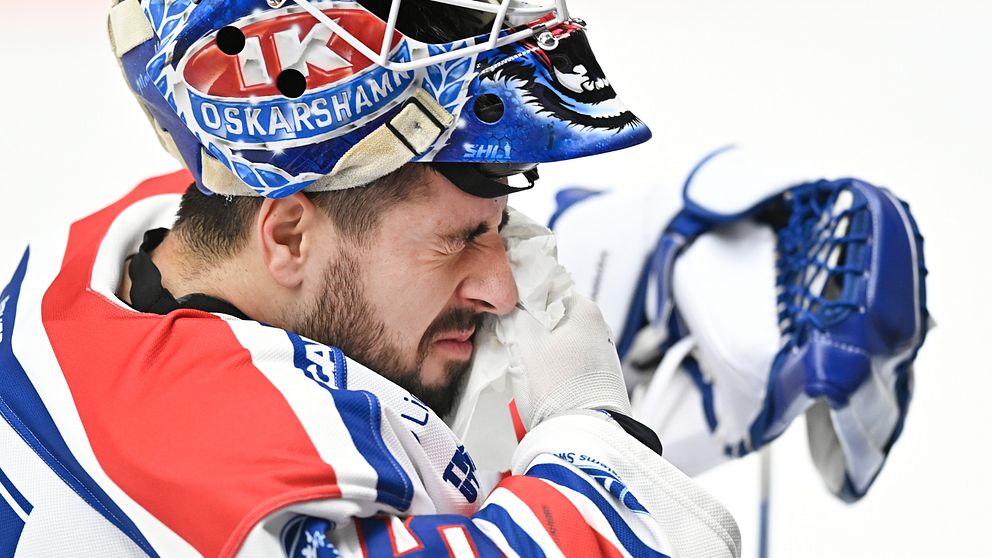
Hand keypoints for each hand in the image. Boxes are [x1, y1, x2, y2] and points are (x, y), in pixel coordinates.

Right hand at [501, 291, 630, 429]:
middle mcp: (599, 329)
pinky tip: (538, 381)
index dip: (524, 299)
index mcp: (586, 310)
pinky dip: (551, 368)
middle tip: (508, 340)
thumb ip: (514, 316)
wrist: (582, 434)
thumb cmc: (557, 384)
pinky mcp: (597, 380)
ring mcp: (601, 356)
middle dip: (529, 328)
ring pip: (558, 343)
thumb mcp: (525, 341)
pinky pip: (567, 364)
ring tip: (522, 365)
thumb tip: (509, 309)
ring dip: (538, 350)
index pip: (549, 291)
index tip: (505, 312)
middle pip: (553, 318)